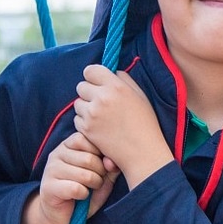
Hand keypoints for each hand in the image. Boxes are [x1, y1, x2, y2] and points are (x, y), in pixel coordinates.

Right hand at [24, 132, 121, 223]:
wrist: (62, 215)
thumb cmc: (84, 191)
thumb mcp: (101, 177)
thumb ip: (110, 167)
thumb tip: (112, 162)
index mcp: (68, 145)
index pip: (87, 138)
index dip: (100, 154)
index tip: (101, 166)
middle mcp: (56, 154)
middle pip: (89, 159)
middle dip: (100, 173)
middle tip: (96, 182)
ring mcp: (51, 170)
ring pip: (84, 175)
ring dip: (93, 185)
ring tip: (89, 189)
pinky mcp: (48, 187)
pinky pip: (76, 189)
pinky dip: (83, 195)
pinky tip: (79, 197)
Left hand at [73, 65, 171, 187]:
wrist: (142, 152)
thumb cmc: (145, 124)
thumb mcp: (140, 96)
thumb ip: (124, 80)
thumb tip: (112, 72)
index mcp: (116, 86)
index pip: (90, 70)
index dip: (93, 77)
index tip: (97, 83)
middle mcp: (102, 97)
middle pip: (81, 86)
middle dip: (88, 93)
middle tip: (100, 103)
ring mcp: (92, 114)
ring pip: (77, 103)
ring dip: (86, 108)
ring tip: (101, 117)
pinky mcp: (86, 129)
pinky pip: (77, 119)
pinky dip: (84, 123)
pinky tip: (99, 128)